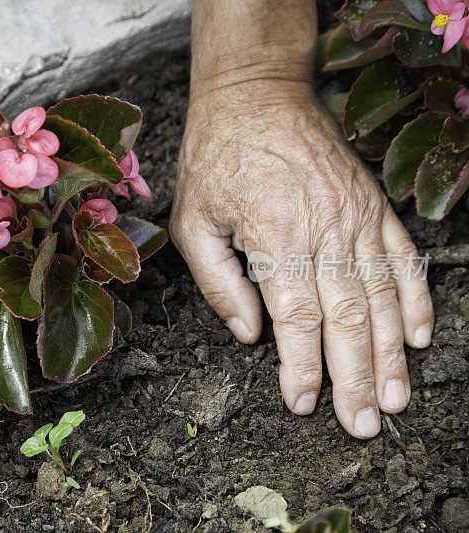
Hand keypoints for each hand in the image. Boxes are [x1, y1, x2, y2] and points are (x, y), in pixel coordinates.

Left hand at [170, 81, 433, 437]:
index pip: (296, 320)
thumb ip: (218, 282)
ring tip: (397, 396)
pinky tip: (418, 334)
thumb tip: (249, 334)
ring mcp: (355, 217)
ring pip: (382, 296)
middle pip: (347, 319)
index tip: (304, 404)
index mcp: (275, 238)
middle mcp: (325, 231)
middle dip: (357, 377)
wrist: (256, 94)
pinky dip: (414, 298)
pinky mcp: (372, 205)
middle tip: (363, 422)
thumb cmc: (216, 157)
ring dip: (391, 351)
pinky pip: (403, 258)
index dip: (302, 368)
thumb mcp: (192, 220)